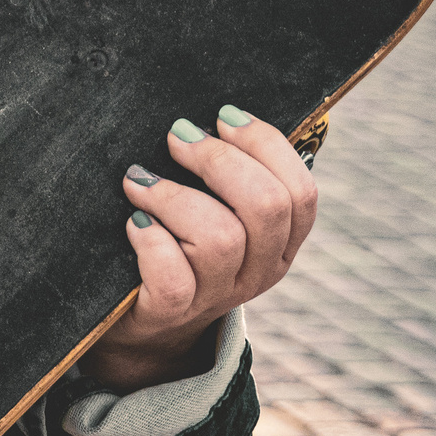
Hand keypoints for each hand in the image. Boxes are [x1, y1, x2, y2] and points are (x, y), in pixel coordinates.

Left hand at [83, 106, 317, 390]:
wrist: (144, 322)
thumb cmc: (180, 244)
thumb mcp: (220, 214)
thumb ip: (233, 176)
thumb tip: (221, 112)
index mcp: (281, 243)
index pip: (301, 193)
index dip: (265, 145)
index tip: (222, 115)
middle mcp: (259, 272)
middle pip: (266, 208)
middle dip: (218, 160)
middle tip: (176, 137)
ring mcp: (218, 296)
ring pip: (220, 239)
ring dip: (174, 196)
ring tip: (138, 181)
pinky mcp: (172, 312)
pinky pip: (174, 277)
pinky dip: (151, 241)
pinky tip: (133, 222)